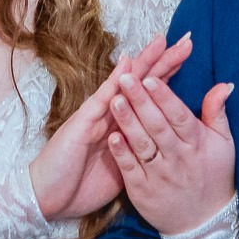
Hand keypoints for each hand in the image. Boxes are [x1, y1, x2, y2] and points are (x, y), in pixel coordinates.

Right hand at [30, 33, 189, 220]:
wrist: (48, 199)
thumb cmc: (81, 184)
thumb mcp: (121, 168)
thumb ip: (137, 151)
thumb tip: (161, 145)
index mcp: (124, 125)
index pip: (151, 93)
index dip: (169, 73)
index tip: (189, 54)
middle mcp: (112, 114)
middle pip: (143, 82)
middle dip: (165, 60)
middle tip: (188, 39)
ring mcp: (97, 115)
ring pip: (126, 84)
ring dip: (144, 62)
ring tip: (162, 41)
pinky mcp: (83, 123)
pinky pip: (103, 99)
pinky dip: (116, 81)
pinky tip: (128, 63)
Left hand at [106, 68, 234, 234]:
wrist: (203, 223)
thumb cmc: (214, 176)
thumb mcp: (223, 144)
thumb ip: (218, 113)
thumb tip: (224, 84)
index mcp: (196, 143)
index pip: (179, 116)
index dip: (164, 97)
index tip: (150, 78)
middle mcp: (178, 158)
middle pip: (157, 126)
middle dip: (141, 101)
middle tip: (125, 78)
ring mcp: (159, 175)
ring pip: (142, 144)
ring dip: (127, 122)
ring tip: (114, 100)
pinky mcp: (142, 191)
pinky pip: (130, 169)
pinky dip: (121, 153)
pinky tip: (111, 136)